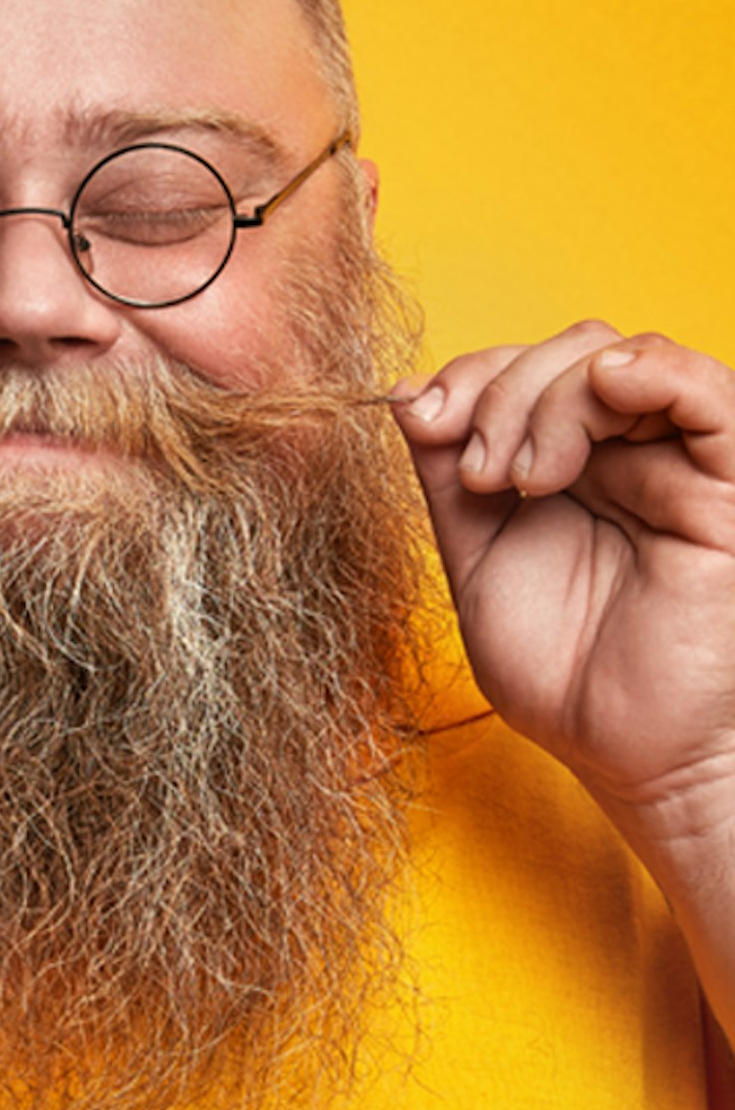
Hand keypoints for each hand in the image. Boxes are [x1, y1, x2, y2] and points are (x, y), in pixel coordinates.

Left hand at [392, 323, 734, 829]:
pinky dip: (649, 368)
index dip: (467, 376)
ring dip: (550, 397)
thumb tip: (407, 393)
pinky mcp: (727, 486)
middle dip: (500, 393)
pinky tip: (605, 387)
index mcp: (569, 462)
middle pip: (566, 351)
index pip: (522, 369)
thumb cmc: (564, 674)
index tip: (423, 418)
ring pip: (621, 358)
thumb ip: (448, 479)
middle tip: (482, 475)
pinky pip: (708, 392)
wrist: (632, 758)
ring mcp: (678, 464)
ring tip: (524, 480)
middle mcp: (627, 452)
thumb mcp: (476, 563)